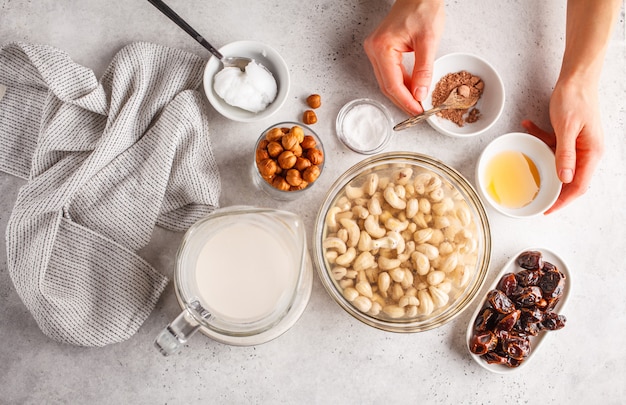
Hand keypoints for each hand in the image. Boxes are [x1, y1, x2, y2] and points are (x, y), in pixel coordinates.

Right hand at [364, 0, 444, 114]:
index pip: (392, 84)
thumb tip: (420, 94)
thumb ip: (424, 70)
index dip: (406, 101)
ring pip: (387, 81)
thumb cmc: (423, 7)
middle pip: (387, 86)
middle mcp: (373, 50)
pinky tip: (413, 89)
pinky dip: (401, 83)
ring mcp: (375, 50)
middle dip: (403, 101)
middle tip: (419, 113)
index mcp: (382, 48)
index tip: (418, 112)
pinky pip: (389, 73)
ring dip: (402, 94)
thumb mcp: (429, 40)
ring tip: (418, 104)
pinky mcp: (381, 50)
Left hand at [522, 78, 603, 213]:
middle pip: (569, 178)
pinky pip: (554, 144)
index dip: (563, 201)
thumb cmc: (575, 98)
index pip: (579, 186)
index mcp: (592, 152)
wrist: (577, 76)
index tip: (547, 209)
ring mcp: (579, 143)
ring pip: (558, 161)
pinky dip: (540, 138)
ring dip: (542, 155)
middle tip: (533, 194)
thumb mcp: (566, 128)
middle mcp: (588, 151)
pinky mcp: (569, 135)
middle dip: (551, 186)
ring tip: (527, 153)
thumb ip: (565, 154)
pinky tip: (528, 127)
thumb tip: (565, 179)